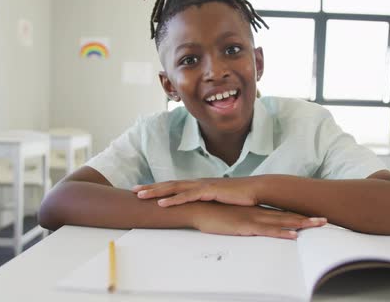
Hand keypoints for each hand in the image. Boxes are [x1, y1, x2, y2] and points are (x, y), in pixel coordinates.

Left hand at [132, 177, 257, 206]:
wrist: (255, 190)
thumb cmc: (240, 197)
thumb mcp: (220, 200)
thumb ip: (209, 201)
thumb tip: (202, 207)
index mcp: (200, 185)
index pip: (175, 185)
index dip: (159, 187)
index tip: (144, 190)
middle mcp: (198, 182)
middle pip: (170, 184)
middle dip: (151, 187)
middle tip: (133, 190)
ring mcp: (202, 185)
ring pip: (174, 188)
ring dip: (156, 192)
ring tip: (140, 196)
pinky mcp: (208, 191)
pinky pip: (187, 196)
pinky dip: (173, 200)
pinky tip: (161, 204)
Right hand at [192, 203, 326, 239]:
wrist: (201, 208)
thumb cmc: (215, 213)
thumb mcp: (234, 216)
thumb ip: (245, 218)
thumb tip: (252, 222)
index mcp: (257, 211)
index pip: (282, 213)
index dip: (299, 215)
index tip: (314, 217)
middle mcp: (259, 213)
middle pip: (288, 216)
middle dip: (307, 219)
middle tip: (325, 220)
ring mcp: (255, 219)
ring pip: (283, 222)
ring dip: (301, 224)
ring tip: (318, 225)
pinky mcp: (247, 226)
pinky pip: (268, 231)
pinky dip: (282, 233)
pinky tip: (294, 235)